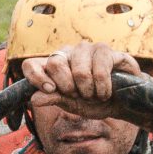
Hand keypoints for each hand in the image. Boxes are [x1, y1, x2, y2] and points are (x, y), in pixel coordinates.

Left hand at [22, 42, 140, 112]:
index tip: (50, 90)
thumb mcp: (70, 104)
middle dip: (68, 88)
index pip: (31, 64)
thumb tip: (34, 99)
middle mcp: (67, 53)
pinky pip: (100, 69)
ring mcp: (86, 49)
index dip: (36, 77)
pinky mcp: (105, 50)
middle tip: (79, 95)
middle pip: (54, 63)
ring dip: (88, 90)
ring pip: (79, 70)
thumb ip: (53, 98)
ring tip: (94, 94)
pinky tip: (106, 91)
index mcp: (53, 66)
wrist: (121, 103)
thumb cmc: (93, 101)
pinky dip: (103, 87)